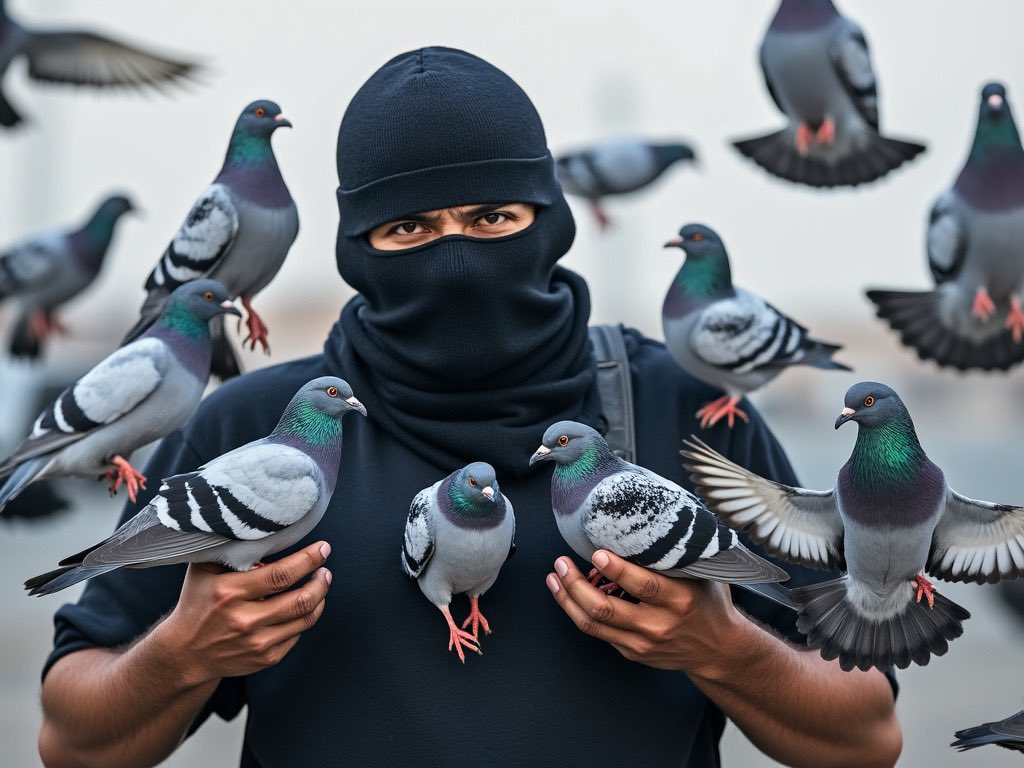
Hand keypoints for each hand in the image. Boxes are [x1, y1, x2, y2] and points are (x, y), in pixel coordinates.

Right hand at [148, 541, 332, 684]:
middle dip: (320, 581)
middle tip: (325, 568)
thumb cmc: (197, 602)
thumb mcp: (204, 570)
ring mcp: (257, 642)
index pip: (280, 574)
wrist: (185, 653)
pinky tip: (305, 606)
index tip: (322, 548)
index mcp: (229, 592)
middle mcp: (244, 620)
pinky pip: (298, 635)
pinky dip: (306, 617)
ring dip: (319, 598)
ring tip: (321, 583)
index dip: (308, 560)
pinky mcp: (266, 658)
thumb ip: (229, 550)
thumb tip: (260, 528)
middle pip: (300, 599)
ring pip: (305, 618)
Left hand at [546, 549, 751, 674]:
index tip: (598, 552)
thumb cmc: (710, 604)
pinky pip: (598, 632)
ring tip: (555, 577)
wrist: (719, 650)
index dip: (617, 570)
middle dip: (577, 585)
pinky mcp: (632, 652)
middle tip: (561, 562)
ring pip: (594, 624)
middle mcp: (659, 624)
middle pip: (607, 608)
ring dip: (568, 599)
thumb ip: (679, 554)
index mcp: (679, 600)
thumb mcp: (704, 576)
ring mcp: (643, 642)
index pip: (644, 585)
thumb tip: (653, 518)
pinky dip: (577, 612)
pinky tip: (566, 595)